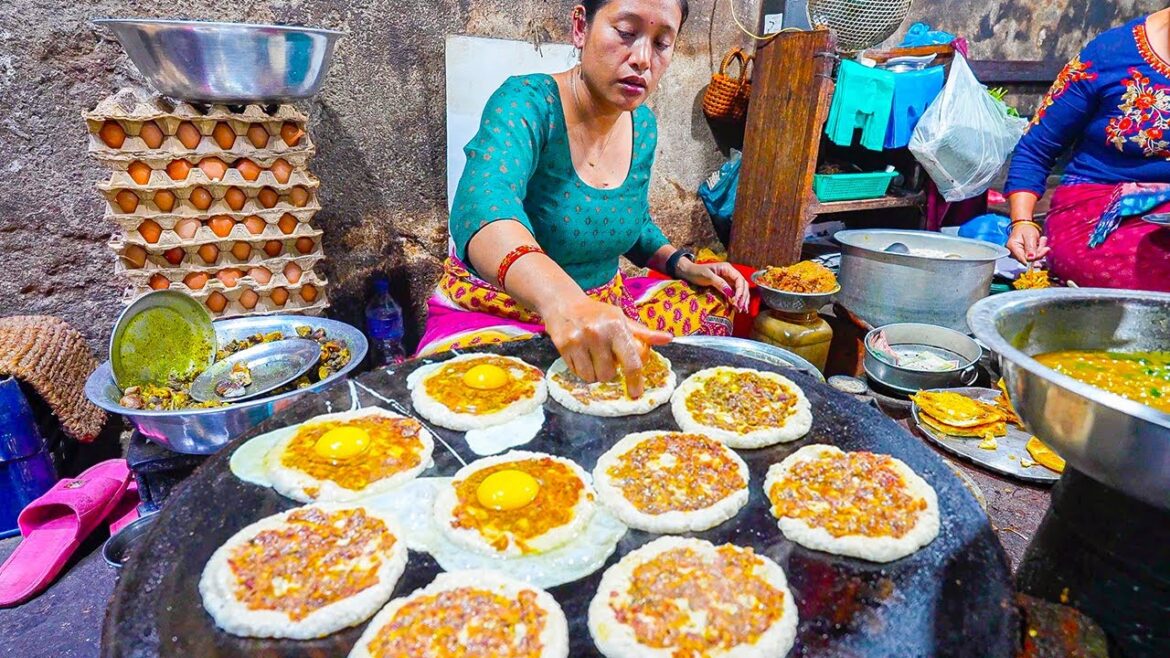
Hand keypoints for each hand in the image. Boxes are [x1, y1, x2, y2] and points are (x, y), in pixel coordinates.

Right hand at [542, 297, 671, 397]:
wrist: (564, 304)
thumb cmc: (597, 314)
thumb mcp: (621, 319)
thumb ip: (643, 333)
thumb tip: (668, 338)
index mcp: (617, 325)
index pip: (631, 361)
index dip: (635, 380)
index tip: (636, 392)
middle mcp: (598, 333)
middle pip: (609, 374)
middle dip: (610, 372)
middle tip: (606, 358)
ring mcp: (579, 340)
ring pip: (593, 377)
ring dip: (595, 373)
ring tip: (593, 357)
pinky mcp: (564, 347)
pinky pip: (578, 373)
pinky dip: (582, 370)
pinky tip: (581, 355)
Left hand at [676, 260, 749, 312]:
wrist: (689, 272)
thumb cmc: (697, 272)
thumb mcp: (707, 276)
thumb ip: (719, 283)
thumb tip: (730, 292)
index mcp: (728, 268)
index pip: (739, 279)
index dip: (740, 290)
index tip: (737, 300)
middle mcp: (730, 274)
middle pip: (743, 285)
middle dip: (743, 297)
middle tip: (740, 308)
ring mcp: (729, 280)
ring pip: (741, 290)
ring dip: (743, 300)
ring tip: (742, 310)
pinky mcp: (726, 286)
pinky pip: (735, 293)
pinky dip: (738, 300)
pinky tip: (739, 307)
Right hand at [1006, 222, 1049, 264]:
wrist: (1024, 227)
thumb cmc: (1025, 229)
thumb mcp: (1029, 235)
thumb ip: (1030, 247)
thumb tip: (1031, 258)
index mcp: (1012, 247)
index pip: (1023, 258)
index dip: (1034, 257)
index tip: (1045, 249)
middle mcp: (1013, 254)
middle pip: (1029, 259)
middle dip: (1039, 251)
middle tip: (1043, 240)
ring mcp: (1019, 256)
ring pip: (1033, 259)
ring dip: (1040, 250)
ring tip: (1042, 239)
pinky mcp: (1024, 257)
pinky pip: (1034, 258)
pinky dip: (1039, 251)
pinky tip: (1040, 243)